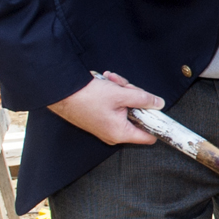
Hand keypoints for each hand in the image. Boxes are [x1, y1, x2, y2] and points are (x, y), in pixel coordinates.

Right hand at [47, 72, 163, 144]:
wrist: (60, 91)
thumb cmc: (86, 96)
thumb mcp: (121, 94)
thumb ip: (144, 99)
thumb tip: (158, 103)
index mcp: (120, 133)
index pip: (149, 137)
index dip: (156, 124)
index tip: (159, 113)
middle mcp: (113, 134)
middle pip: (137, 116)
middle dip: (134, 98)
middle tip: (125, 86)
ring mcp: (105, 127)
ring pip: (125, 108)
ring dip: (122, 92)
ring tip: (111, 81)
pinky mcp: (99, 119)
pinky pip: (114, 107)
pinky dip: (113, 94)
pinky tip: (107, 83)